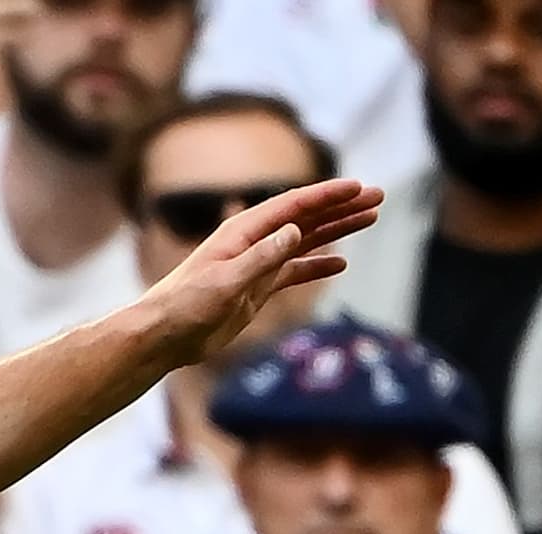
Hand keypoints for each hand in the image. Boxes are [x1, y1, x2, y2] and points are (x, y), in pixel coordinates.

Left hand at [139, 178, 384, 369]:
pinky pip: (293, 271)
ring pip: (305, 241)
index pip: (294, 206)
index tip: (359, 187)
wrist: (163, 337)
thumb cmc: (185, 306)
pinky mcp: (256, 289)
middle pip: (306, 218)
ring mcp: (256, 265)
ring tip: (369, 219)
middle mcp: (252, 242)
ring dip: (336, 230)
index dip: (327, 195)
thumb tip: (296, 231)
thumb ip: (262, 257)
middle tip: (379, 197)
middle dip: (342, 207)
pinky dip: (316, 266)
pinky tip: (340, 263)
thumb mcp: (225, 281)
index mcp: (243, 233)